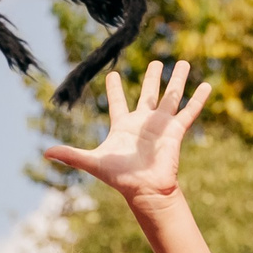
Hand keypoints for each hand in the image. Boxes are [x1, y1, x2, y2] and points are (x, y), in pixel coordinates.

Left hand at [42, 60, 211, 212]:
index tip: (113, 75)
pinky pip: (189, 111)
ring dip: (177, 80)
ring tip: (182, 62)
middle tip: (156, 62)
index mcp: (123, 125)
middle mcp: (143, 122)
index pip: (119, 102)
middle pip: (149, 94)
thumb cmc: (120, 178)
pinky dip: (198, 99)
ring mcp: (161, 125)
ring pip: (171, 96)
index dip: (115, 89)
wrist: (145, 190)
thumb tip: (45, 153)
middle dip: (153, 78)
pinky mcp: (175, 131)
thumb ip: (71, 155)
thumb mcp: (93, 162)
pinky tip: (206, 85)